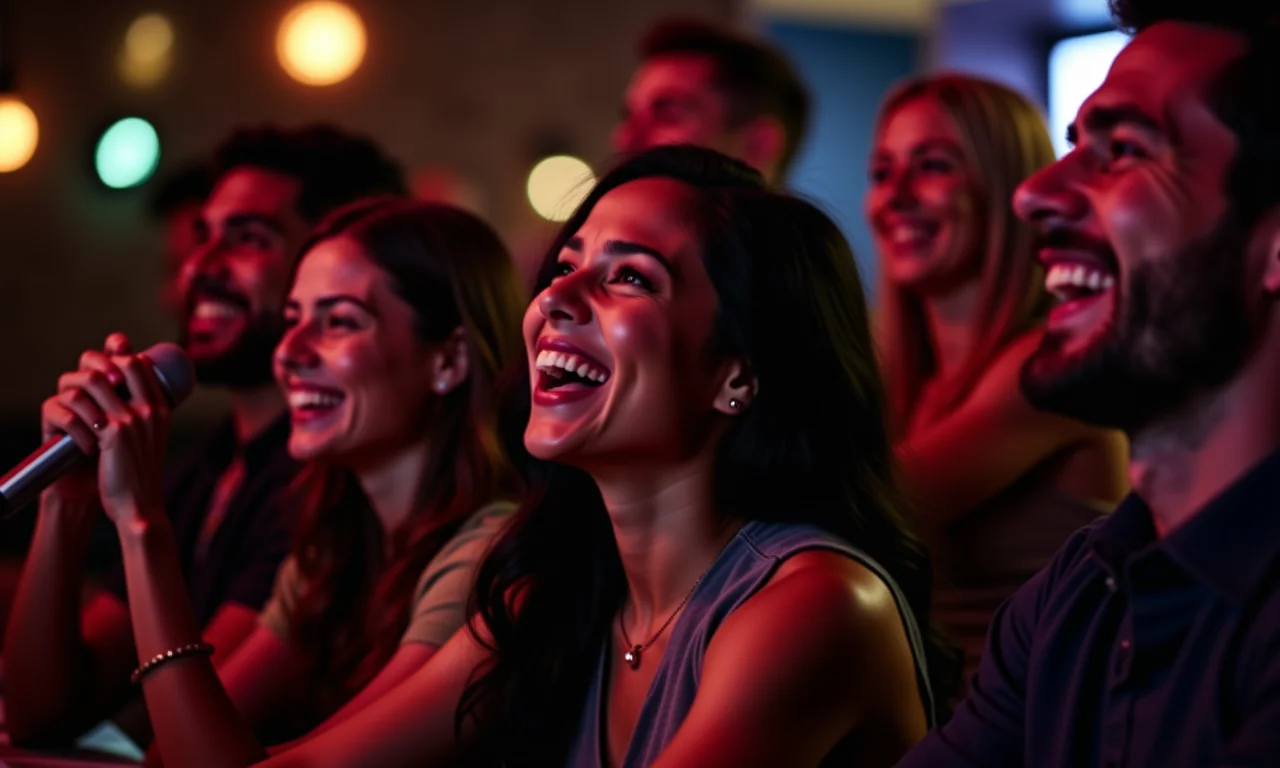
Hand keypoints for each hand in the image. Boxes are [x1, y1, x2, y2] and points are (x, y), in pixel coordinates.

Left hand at [44, 334, 170, 526]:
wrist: (141, 506)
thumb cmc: (141, 475)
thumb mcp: (152, 439)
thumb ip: (142, 417)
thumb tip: (121, 399)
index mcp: (163, 408)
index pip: (142, 363)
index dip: (119, 359)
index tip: (104, 374)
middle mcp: (151, 408)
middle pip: (125, 361)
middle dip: (100, 365)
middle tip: (87, 383)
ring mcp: (133, 419)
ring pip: (97, 379)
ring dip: (79, 387)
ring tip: (76, 404)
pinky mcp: (112, 433)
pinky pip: (84, 406)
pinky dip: (73, 412)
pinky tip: (73, 427)